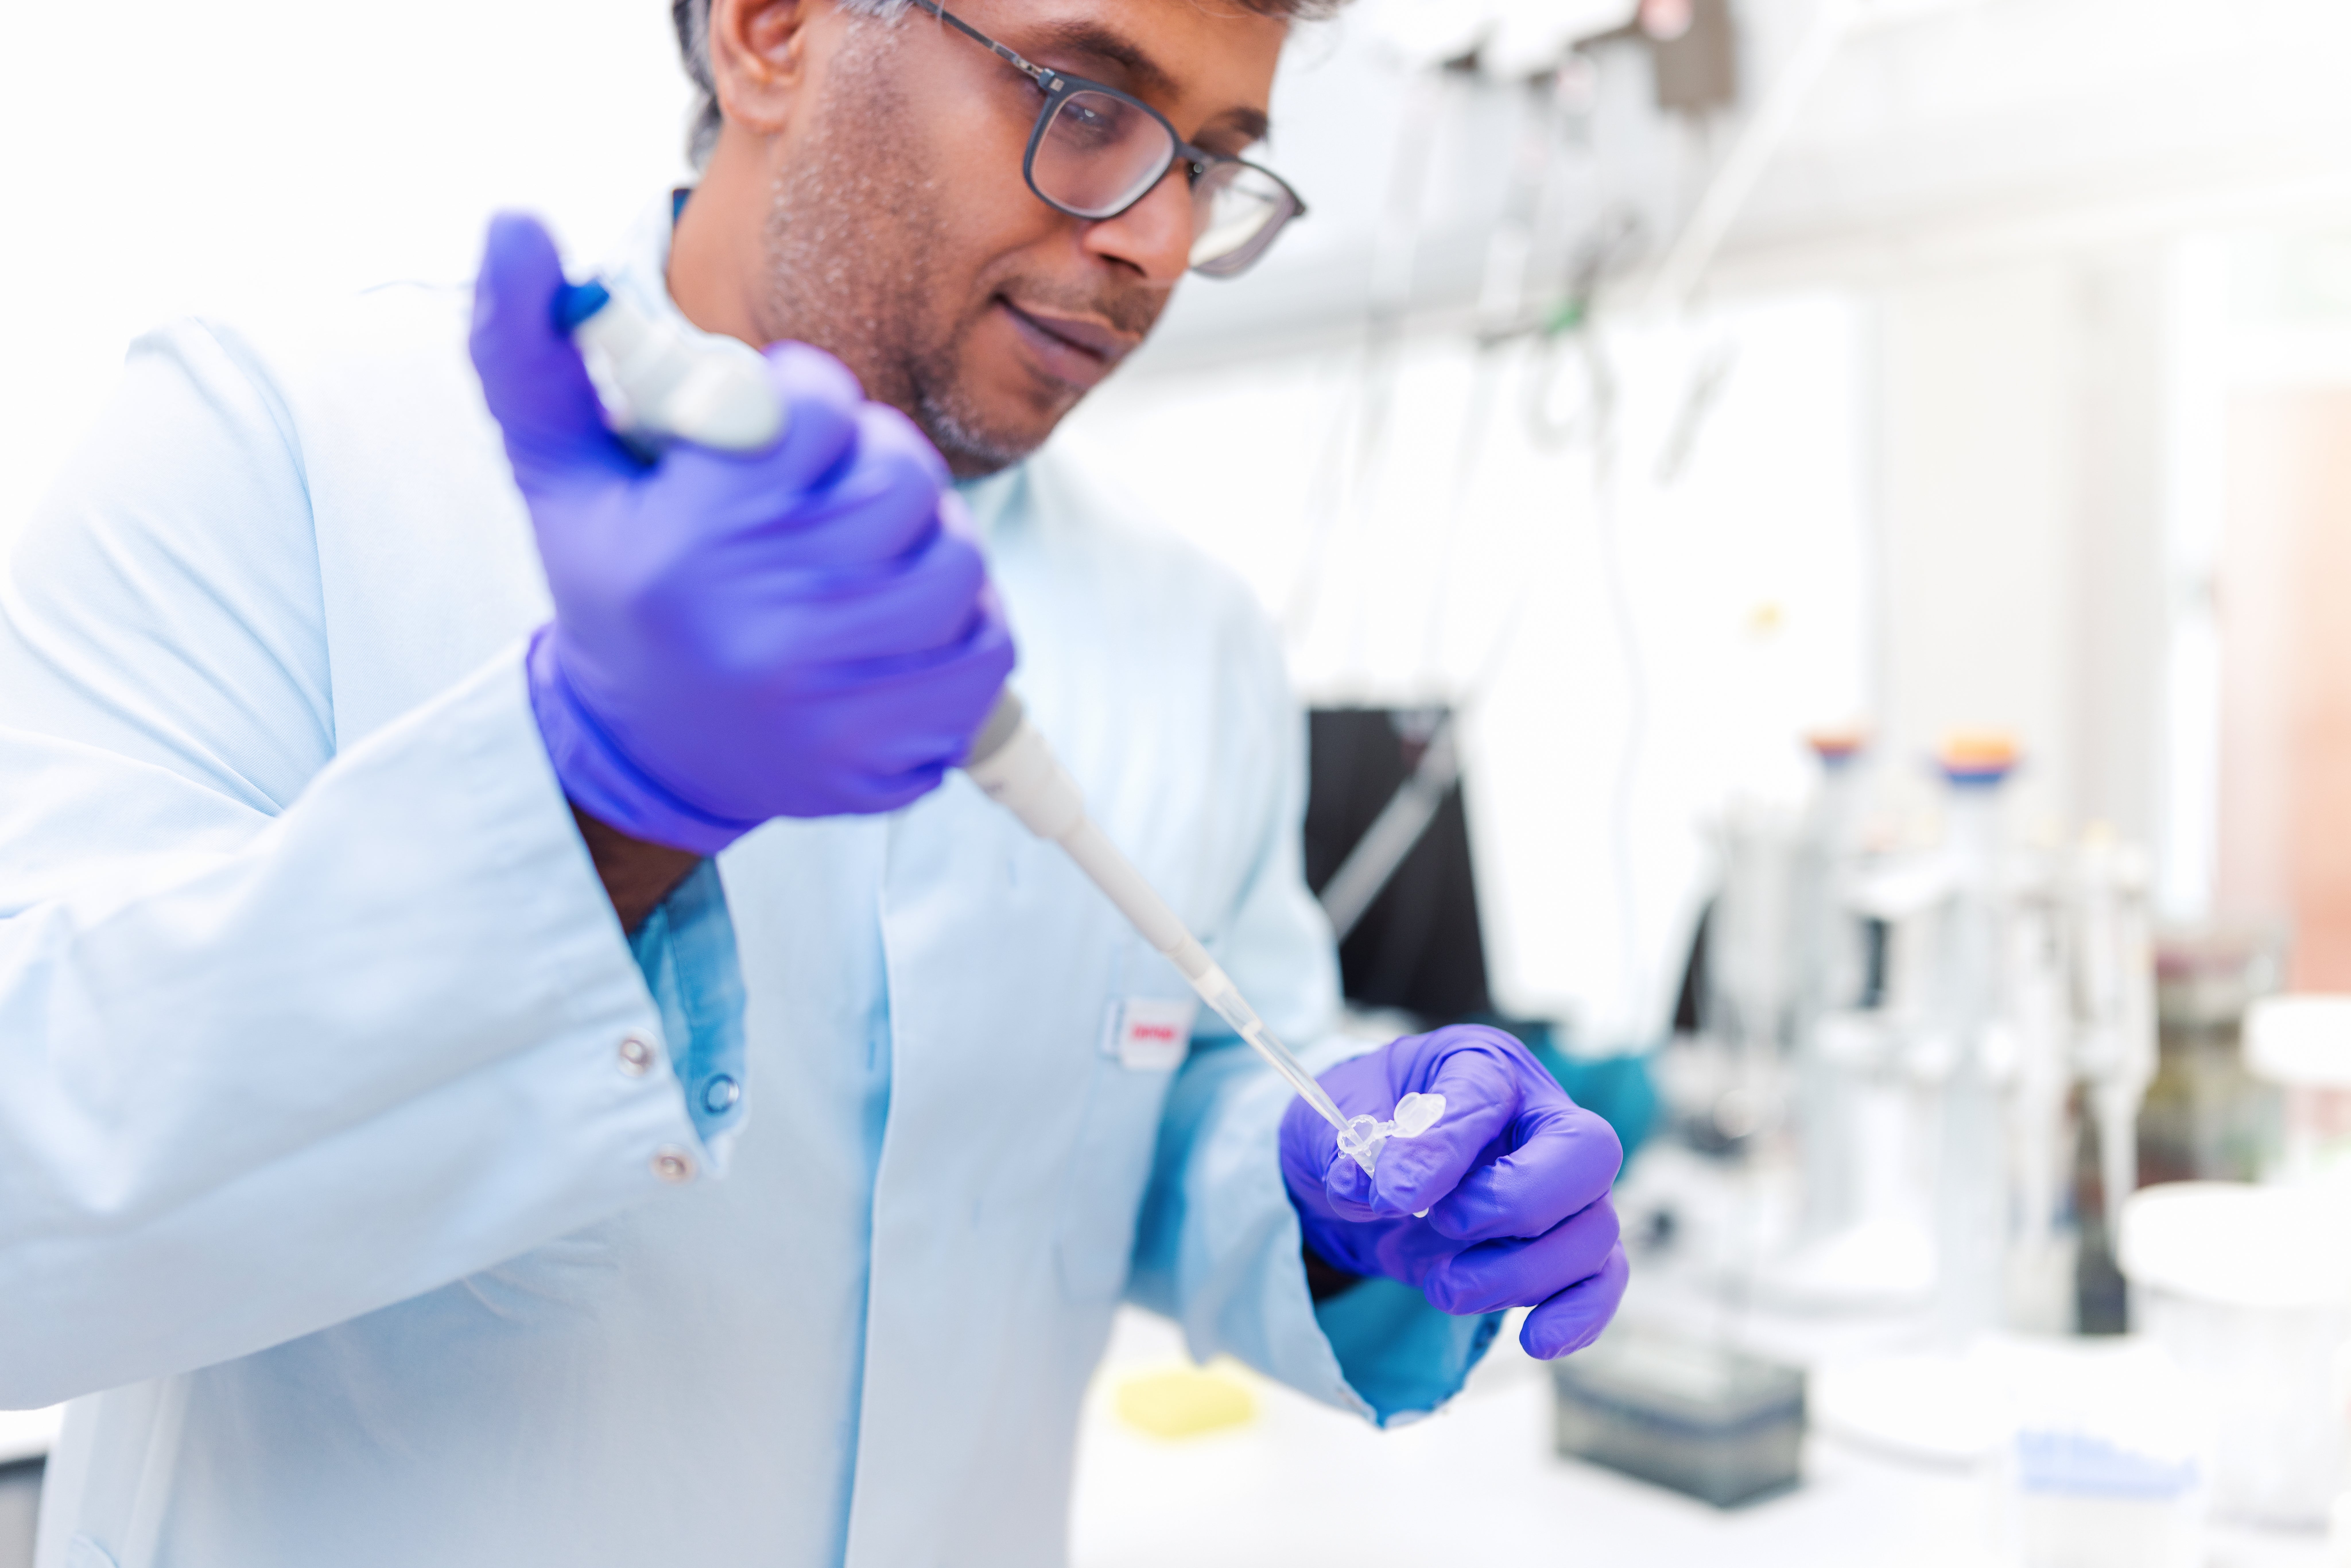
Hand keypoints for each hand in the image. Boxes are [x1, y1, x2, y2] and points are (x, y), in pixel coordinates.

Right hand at [468, 212, 1013, 852]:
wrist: (641, 754)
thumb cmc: (617, 591)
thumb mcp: (560, 475)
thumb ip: (528, 349)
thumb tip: (515, 226)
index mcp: (691, 543)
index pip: (819, 409)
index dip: (810, 403)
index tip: (781, 436)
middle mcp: (767, 627)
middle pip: (902, 479)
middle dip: (876, 465)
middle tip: (832, 491)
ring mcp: (840, 701)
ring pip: (957, 562)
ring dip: (925, 544)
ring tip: (866, 555)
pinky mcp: (899, 755)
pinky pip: (988, 648)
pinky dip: (960, 626)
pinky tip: (897, 624)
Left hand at [1280, 1025, 1627, 1359]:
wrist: (1368, 1179)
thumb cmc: (1362, 1130)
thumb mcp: (1330, 1122)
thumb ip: (1345, 1149)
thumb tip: (1365, 1187)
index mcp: (1481, 1067)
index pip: (1487, 1096)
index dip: (1443, 1149)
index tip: (1392, 1196)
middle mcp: (1540, 1117)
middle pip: (1586, 1154)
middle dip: (1515, 1204)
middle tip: (1444, 1226)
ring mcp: (1564, 1187)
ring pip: (1592, 1231)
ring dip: (1519, 1275)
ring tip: (1443, 1287)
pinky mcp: (1563, 1247)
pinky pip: (1601, 1280)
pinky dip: (1577, 1315)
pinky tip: (1537, 1340)